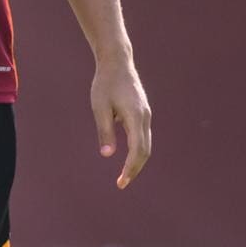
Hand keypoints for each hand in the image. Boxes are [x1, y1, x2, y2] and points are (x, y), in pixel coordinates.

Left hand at [91, 56, 151, 188]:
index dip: (130, 168)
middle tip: (121, 183)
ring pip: (146, 145)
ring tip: (123, 175)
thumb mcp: (99, 107)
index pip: (137, 149)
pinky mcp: (143, 114)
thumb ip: (104, 130)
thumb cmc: (105, 83)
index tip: (121, 181)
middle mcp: (145, 117)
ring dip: (137, 162)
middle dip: (135, 169)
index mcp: (135, 116)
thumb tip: (108, 155)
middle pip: (145, 151)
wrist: (117, 63)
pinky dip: (137, 151)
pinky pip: (143, 137)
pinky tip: (127, 159)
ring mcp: (146, 115)